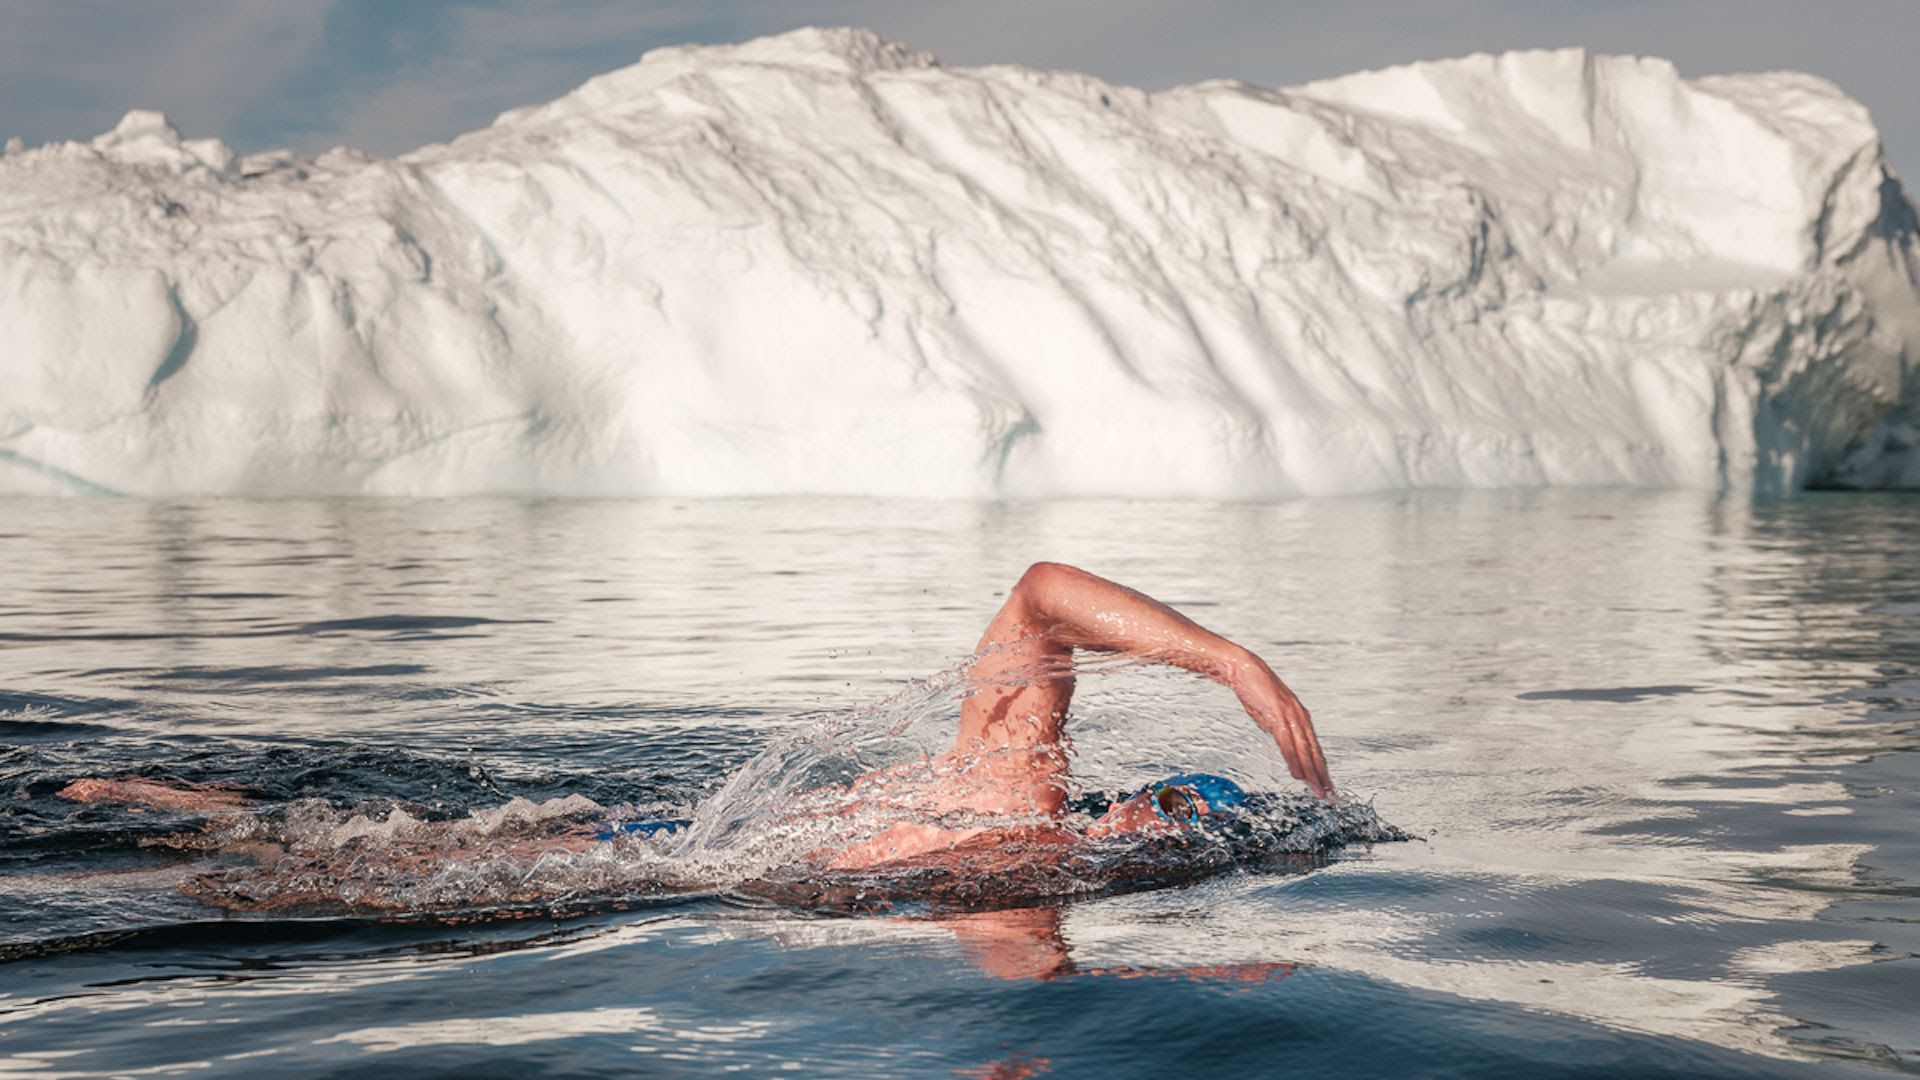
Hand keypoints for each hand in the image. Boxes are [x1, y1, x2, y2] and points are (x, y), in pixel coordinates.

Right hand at [1230, 654, 1334, 799]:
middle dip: (1322, 775)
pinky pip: (1287, 743)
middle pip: (1314, 752)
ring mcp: (1291, 715)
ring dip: (1311, 772)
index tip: (1326, 785)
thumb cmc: (1255, 690)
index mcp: (1300, 717)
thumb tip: (1281, 744)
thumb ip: (1277, 730)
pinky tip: (1298, 774)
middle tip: (1329, 795)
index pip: (1314, 748)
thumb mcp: (1268, 715)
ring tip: (1317, 790)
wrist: (1243, 668)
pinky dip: (1294, 760)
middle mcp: (1300, 717)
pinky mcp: (1278, 715)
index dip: (1321, 767)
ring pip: (1304, 750)